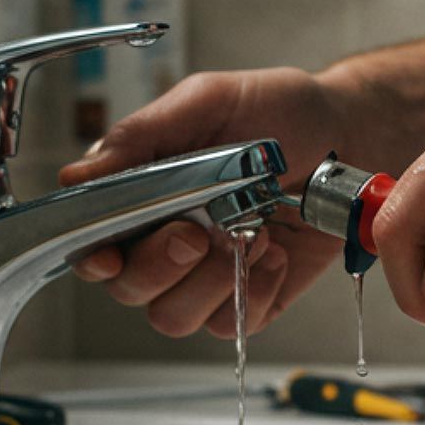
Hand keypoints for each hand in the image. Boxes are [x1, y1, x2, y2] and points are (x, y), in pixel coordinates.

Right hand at [58, 67, 370, 338]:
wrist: (347, 133)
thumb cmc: (276, 111)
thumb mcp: (207, 102)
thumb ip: (141, 136)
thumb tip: (78, 176)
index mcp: (140, 197)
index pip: (92, 245)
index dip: (93, 257)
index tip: (110, 252)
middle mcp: (164, 242)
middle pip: (129, 289)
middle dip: (160, 265)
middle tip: (198, 231)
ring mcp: (207, 275)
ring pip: (173, 316)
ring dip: (211, 280)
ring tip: (249, 233)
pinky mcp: (251, 299)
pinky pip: (231, 322)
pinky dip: (255, 290)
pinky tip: (275, 251)